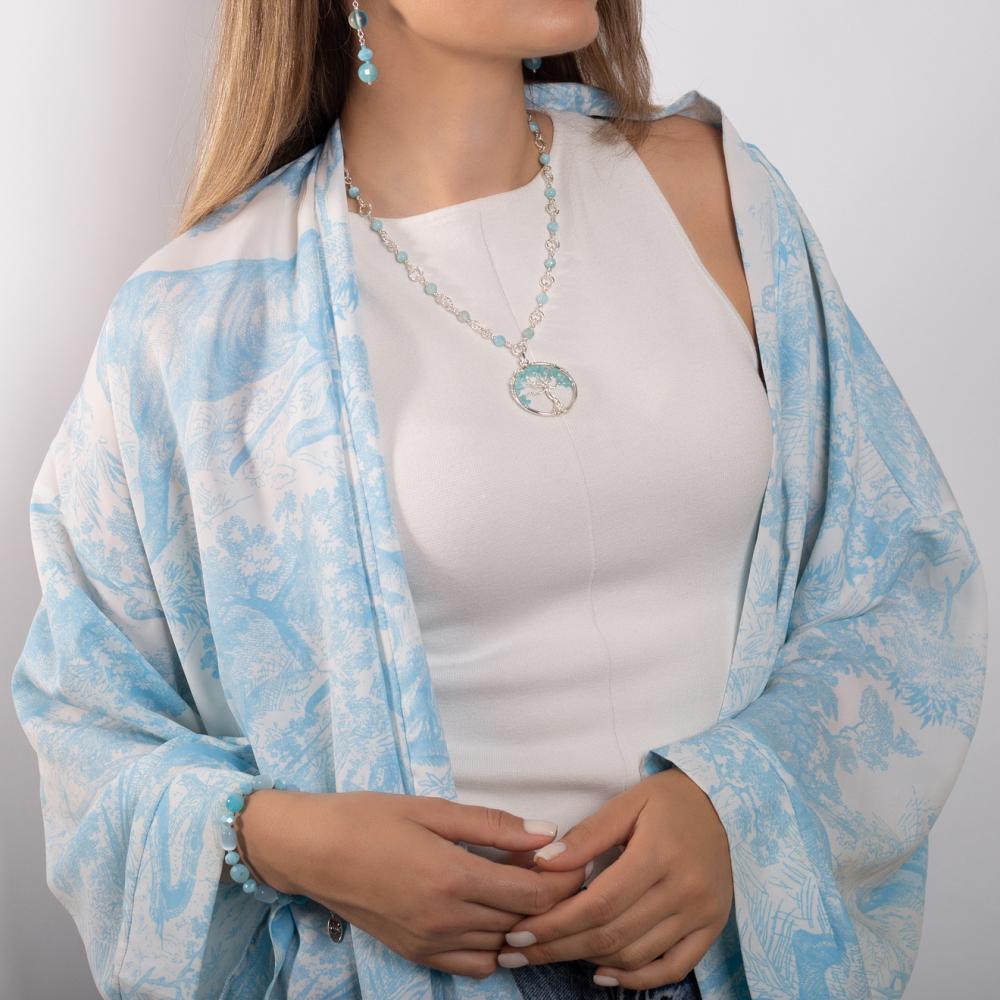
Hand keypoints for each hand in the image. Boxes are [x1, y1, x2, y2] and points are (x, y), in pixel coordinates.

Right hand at [236, 789, 589, 979]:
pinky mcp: (417, 955)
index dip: (562, 880)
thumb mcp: (432, 808)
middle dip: (550, 899)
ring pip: (503, 947)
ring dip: (523, 922)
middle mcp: (447, 920)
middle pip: (525, 923)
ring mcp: (431, 943)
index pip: (534, 895)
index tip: (570, 859)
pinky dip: (494, 946)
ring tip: (521, 889)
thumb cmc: (370, 818)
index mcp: (454, 877)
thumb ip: (492, 824)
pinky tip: (490, 916)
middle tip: (554, 870)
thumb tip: (545, 834)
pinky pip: (474, 965)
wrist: (311, 851)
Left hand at [496, 766, 733, 989]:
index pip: (599, 903)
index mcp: (659, 854)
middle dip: (558, 947)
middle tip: (518, 951)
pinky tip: (602, 973)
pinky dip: (636, 979)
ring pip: (636, 956)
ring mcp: (701, 914)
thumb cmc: (669, 800)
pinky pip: (672, 968)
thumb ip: (587, 835)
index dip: (555, 923)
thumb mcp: (627, 803)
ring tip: (550, 953)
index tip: (518, 931)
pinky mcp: (712, 928)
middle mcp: (684, 891)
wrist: (726, 805)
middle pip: (612, 934)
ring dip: (588, 961)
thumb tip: (543, 863)